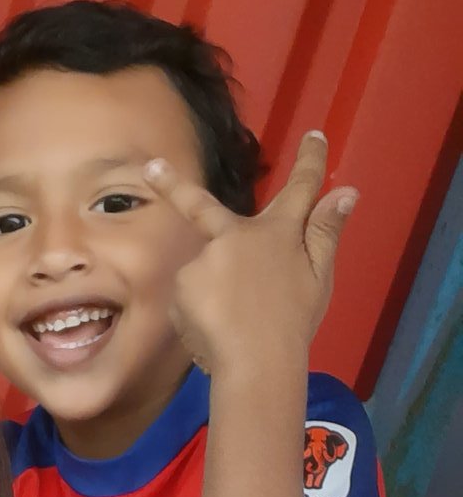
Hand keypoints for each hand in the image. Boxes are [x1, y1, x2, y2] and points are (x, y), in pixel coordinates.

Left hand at [145, 130, 356, 375]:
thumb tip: (346, 192)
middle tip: (150, 167)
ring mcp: (205, 258)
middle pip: (201, 207)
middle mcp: (236, 235)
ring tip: (233, 321)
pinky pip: (191, 296)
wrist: (257, 360)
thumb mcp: (319, 277)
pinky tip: (215, 328)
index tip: (314, 136)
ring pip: (205, 270)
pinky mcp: (184, 284)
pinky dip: (200, 310)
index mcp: (278, 231)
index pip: (300, 189)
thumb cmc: (293, 322)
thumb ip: (325, 232)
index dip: (310, 161)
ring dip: (213, 291)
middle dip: (171, 184)